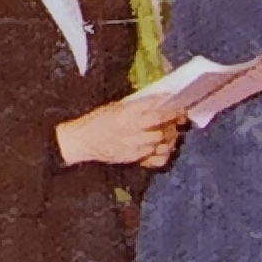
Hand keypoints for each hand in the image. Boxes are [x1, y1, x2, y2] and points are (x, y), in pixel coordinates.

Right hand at [56, 96, 183, 168]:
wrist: (83, 140)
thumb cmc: (98, 119)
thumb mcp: (115, 106)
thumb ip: (135, 106)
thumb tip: (156, 103)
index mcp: (126, 114)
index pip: (154, 109)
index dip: (169, 107)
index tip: (178, 104)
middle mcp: (132, 130)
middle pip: (161, 126)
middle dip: (172, 122)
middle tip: (178, 118)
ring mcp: (134, 147)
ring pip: (161, 142)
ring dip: (170, 137)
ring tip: (172, 131)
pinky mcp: (134, 159)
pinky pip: (156, 159)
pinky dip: (164, 153)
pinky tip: (164, 147)